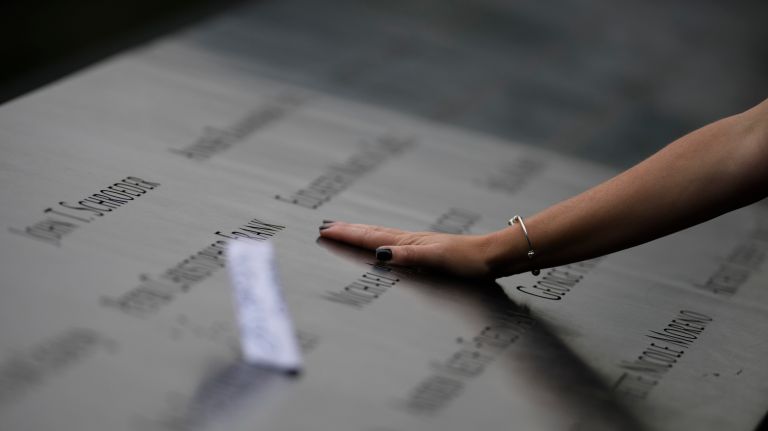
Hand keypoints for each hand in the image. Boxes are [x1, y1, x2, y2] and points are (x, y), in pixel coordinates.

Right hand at [318, 221, 522, 277]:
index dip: (347, 234)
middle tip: (326, 226)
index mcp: (408, 242)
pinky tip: (382, 245)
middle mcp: (409, 240)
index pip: (370, 238)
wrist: (491, 256)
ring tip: (345, 230)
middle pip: (371, 233)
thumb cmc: (468, 259)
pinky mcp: (425, 250)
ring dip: (360, 233)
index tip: (325, 230)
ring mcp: (417, 244)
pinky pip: (392, 242)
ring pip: (380, 236)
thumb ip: (408, 256)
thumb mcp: (436, 259)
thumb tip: (379, 254)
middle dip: (348, 230)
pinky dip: (378, 241)